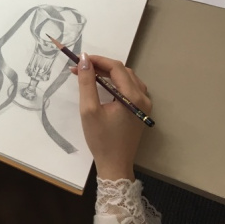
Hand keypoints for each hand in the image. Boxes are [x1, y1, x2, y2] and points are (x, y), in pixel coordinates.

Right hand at [74, 54, 150, 181]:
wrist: (115, 164)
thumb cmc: (101, 139)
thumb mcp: (89, 110)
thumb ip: (86, 83)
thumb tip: (85, 59)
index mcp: (133, 97)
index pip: (116, 68)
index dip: (98, 60)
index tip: (80, 60)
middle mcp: (144, 98)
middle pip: (123, 71)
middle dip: (102, 66)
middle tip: (81, 68)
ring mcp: (145, 105)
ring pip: (128, 78)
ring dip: (109, 73)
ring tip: (89, 74)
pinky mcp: (141, 110)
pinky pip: (130, 88)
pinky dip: (116, 82)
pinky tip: (102, 85)